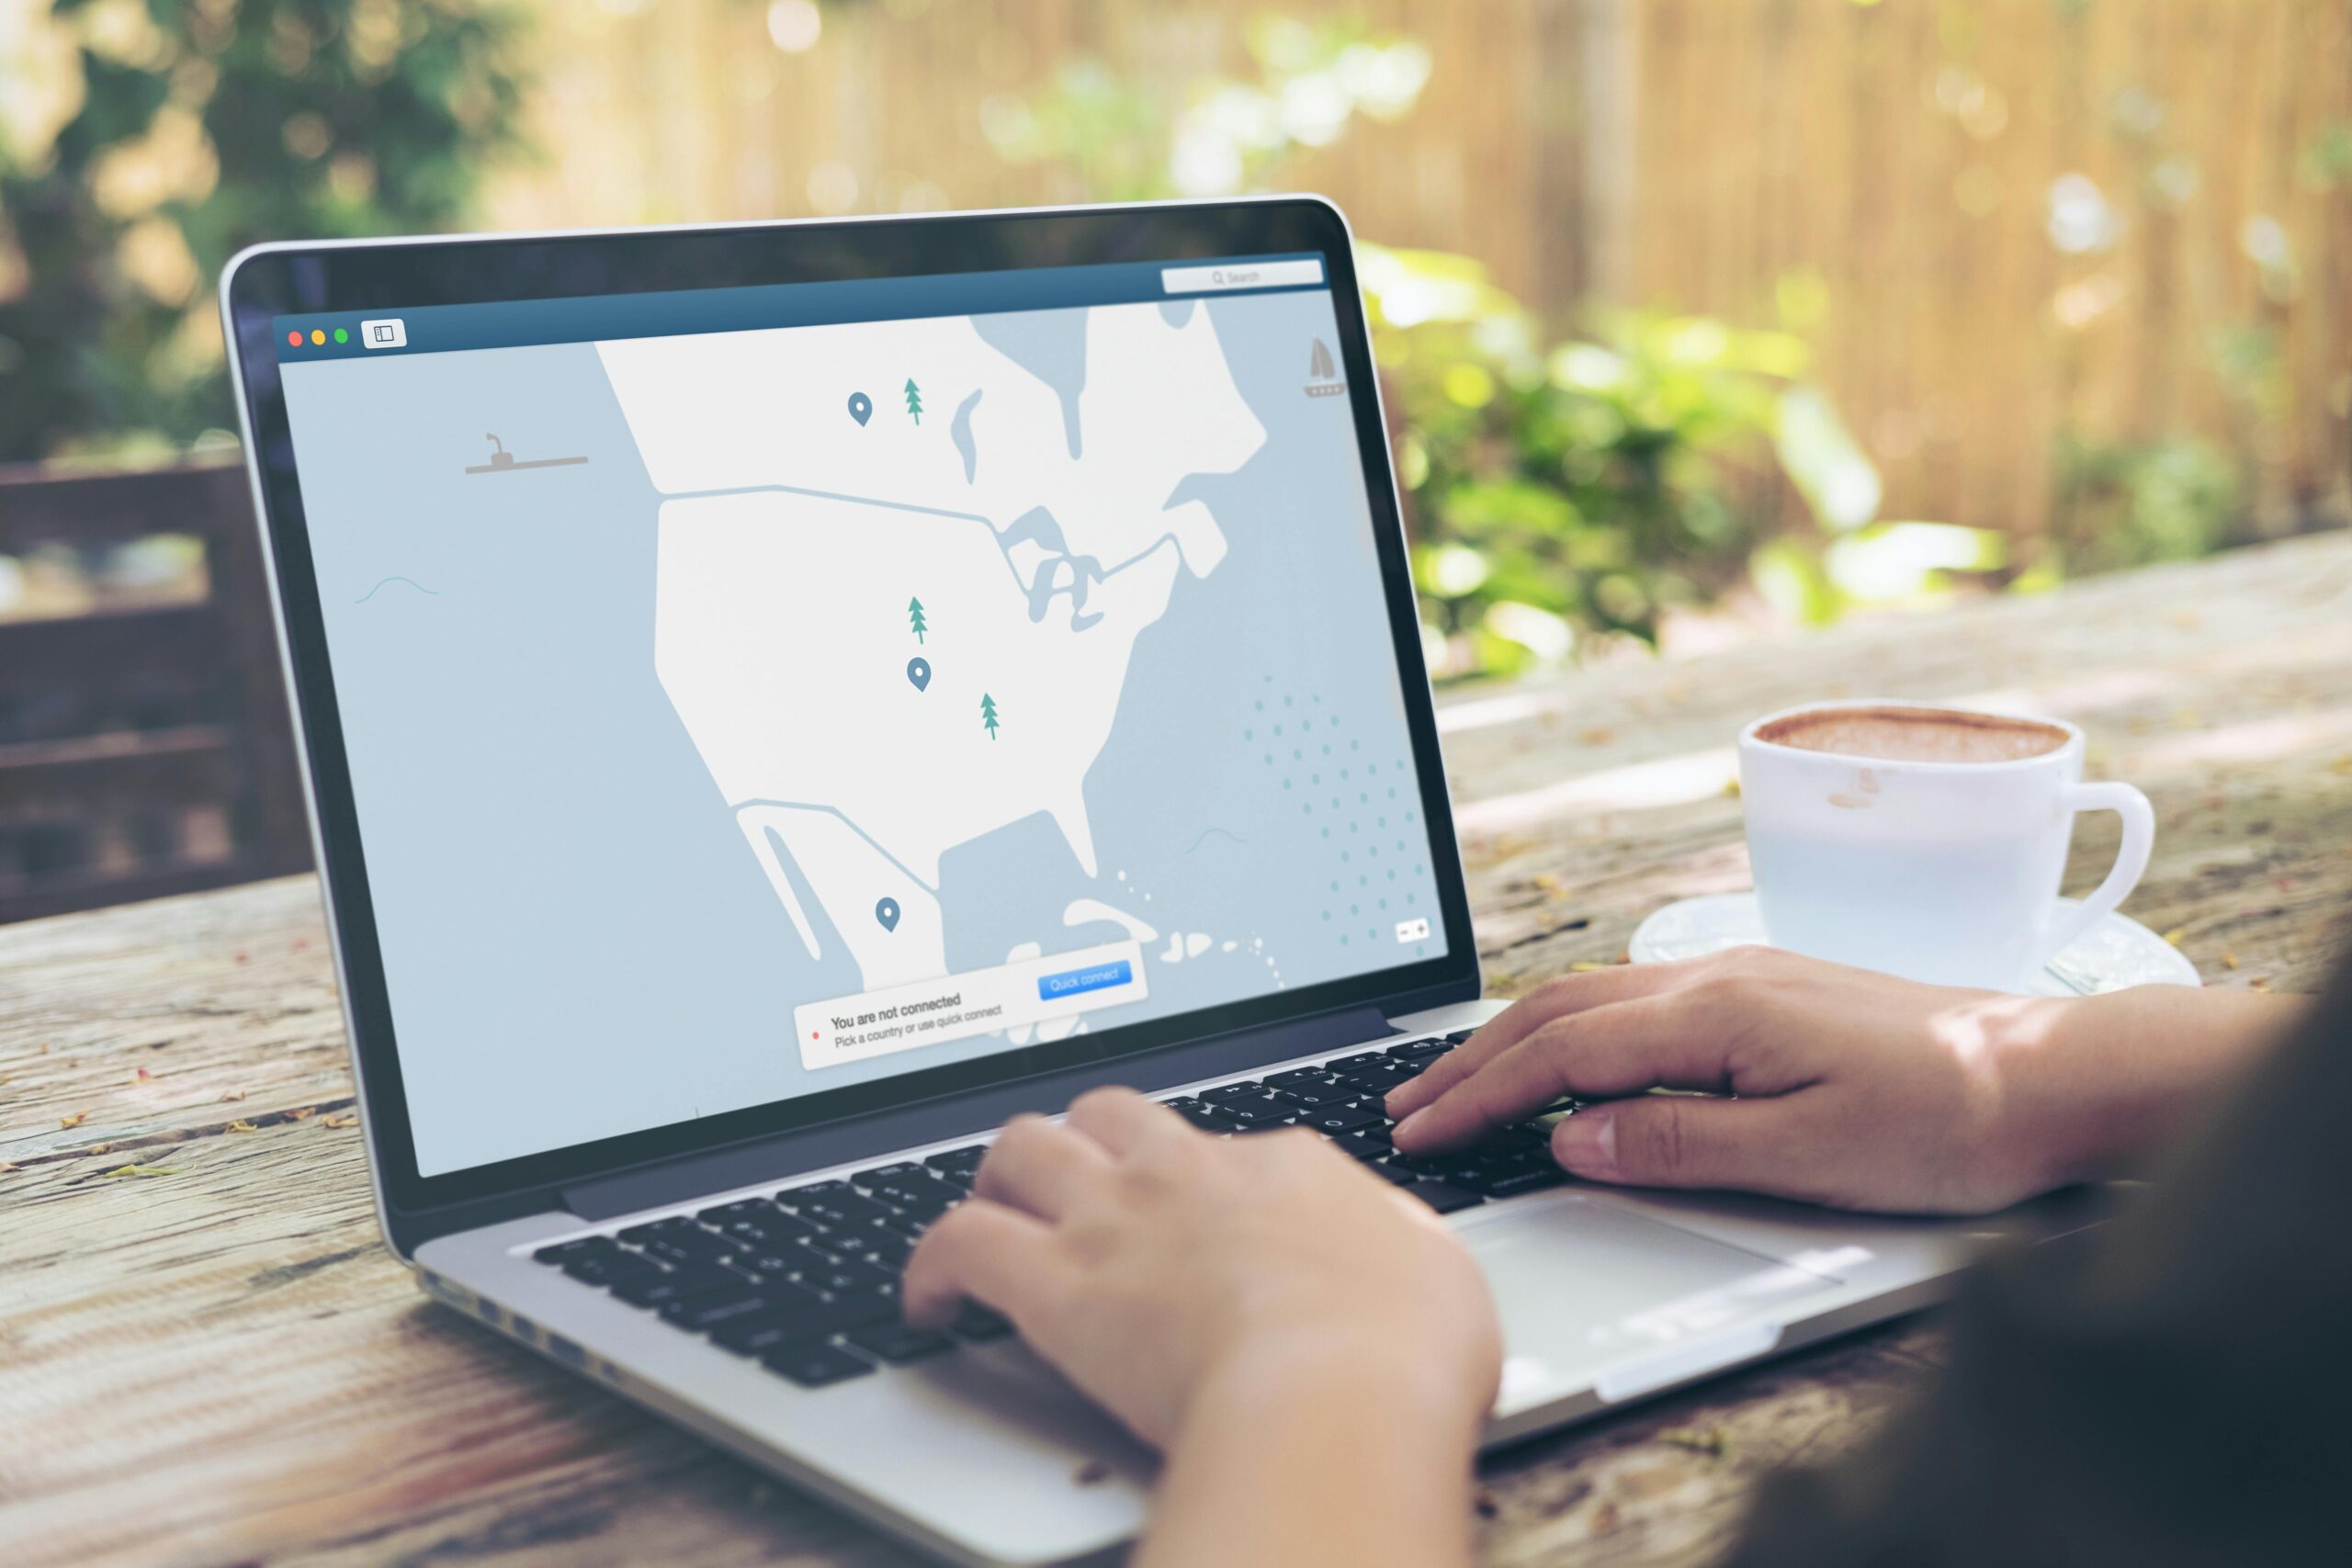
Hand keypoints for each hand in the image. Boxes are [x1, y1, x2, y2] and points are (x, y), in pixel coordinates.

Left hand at [903, 1088, 1500, 1450]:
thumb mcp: (1438, 1274)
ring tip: (991, 1214)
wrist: (1337, 1389)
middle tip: (1073, 1183)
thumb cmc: (1402, 1349)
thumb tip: (1399, 1252)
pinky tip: (928, 1300)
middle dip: (1084, 1139)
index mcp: (1283, 1165)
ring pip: (1021, 1147)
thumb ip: (1403, 1247)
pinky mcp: (1055, 1284)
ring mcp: (1117, 1220)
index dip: (1196, 1178)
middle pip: (1108, 1114)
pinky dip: (929, 1266)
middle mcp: (1189, 1172)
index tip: (1190, 1214)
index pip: (1219, 1144)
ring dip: (998, 1177)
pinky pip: (959, 1242)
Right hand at [1385, 946, 2281, 1213]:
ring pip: (1591, 996)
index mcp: (1718, 1012)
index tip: (1422, 1132)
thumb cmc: (1948, 1119)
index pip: (1562, 1054)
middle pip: (1558, 1011)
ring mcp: (1739, 974)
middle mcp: (1717, 976)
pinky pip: (1633, 998)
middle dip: (1472, 1060)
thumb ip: (1679, 1142)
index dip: (1482, 1095)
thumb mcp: (1808, 1156)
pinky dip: (1569, 1028)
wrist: (2052, 1074)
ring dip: (1513, 1039)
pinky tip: (1560, 1053)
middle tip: (1407, 1106)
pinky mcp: (1763, 989)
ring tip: (1457, 1080)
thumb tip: (1573, 1136)